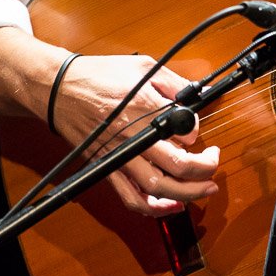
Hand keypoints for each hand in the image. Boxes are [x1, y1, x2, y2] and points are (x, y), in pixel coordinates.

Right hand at [51, 54, 219, 216]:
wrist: (60, 90)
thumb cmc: (99, 75)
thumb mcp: (143, 66)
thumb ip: (174, 83)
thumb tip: (197, 95)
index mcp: (145, 108)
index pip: (186, 130)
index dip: (199, 132)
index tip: (197, 129)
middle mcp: (134, 137)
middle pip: (178, 166)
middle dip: (205, 170)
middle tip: (214, 162)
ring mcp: (120, 156)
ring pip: (158, 187)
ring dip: (187, 193)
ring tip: (205, 189)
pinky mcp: (108, 168)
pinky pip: (131, 198)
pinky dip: (153, 208)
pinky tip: (171, 205)